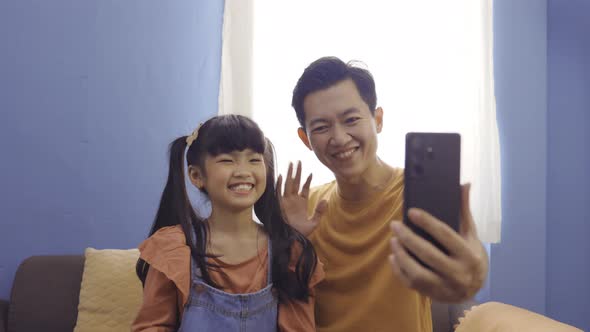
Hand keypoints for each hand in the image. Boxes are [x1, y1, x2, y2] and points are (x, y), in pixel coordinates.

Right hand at [277, 161, 327, 236]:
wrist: (290, 241)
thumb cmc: (300, 234)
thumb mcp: (313, 223)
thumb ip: (320, 211)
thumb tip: (326, 200)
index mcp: (301, 203)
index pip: (304, 188)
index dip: (307, 180)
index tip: (310, 173)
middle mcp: (293, 200)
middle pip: (295, 183)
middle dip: (297, 172)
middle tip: (298, 161)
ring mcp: (285, 201)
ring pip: (288, 184)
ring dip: (290, 174)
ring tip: (291, 164)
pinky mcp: (279, 205)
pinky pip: (278, 192)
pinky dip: (280, 184)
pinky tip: (282, 176)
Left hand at [389, 183, 487, 301]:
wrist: (474, 290)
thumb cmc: (471, 256)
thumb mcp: (471, 235)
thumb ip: (464, 212)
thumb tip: (464, 184)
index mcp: (469, 256)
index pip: (446, 236)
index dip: (428, 223)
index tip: (411, 211)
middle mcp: (458, 274)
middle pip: (428, 254)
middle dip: (408, 238)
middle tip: (394, 224)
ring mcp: (444, 287)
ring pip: (417, 272)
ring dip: (402, 255)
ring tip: (394, 240)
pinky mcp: (432, 295)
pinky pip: (411, 283)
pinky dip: (399, 270)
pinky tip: (393, 256)